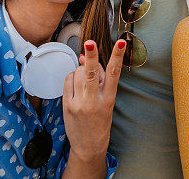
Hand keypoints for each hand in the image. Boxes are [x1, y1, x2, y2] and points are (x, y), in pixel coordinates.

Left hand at [62, 40, 124, 164]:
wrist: (88, 146)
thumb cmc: (100, 121)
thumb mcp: (106, 101)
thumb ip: (98, 79)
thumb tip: (84, 56)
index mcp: (108, 99)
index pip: (114, 73)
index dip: (117, 56)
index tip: (120, 42)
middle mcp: (94, 101)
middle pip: (90, 73)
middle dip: (91, 55)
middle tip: (90, 42)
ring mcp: (79, 104)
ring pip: (78, 73)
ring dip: (81, 70)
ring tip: (85, 80)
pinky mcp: (67, 106)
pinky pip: (68, 80)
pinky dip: (72, 77)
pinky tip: (76, 85)